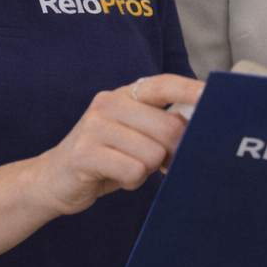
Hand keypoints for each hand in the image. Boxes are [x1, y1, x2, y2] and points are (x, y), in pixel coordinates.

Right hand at [33, 73, 202, 215]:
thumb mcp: (135, 134)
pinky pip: (133, 172)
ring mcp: (94, 127)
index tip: (213, 96)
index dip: (190, 90)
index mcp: (125, 95)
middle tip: (160, 162)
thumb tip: (201, 127)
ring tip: (128, 167)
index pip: (163, 85)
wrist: (53, 179)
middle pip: (168, 127)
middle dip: (173, 151)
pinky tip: (116, 177)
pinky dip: (132, 182)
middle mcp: (108, 103)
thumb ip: (162, 125)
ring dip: (148, 169)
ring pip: (153, 153)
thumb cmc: (105, 157)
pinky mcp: (85, 153)